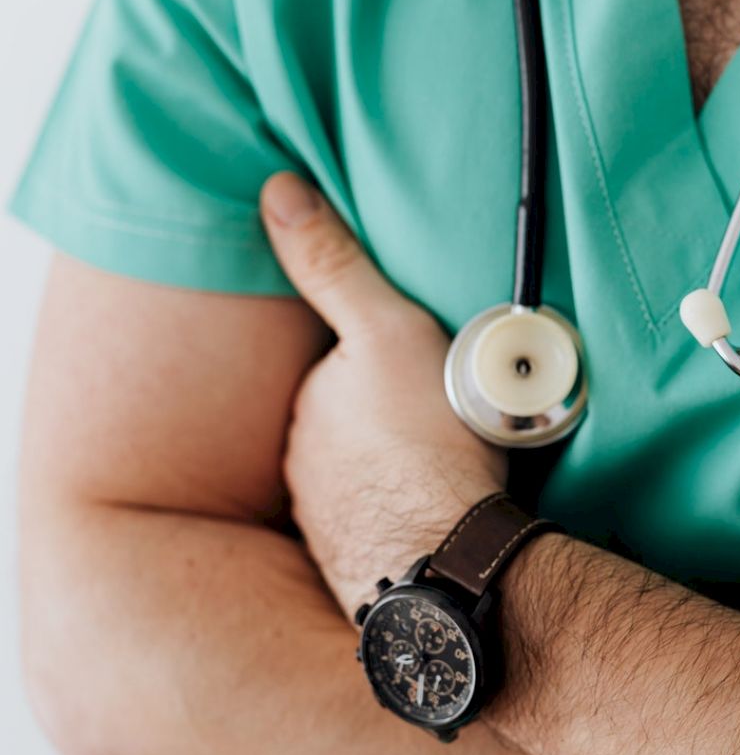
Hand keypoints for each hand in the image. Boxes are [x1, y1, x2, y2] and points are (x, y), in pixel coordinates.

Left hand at [261, 173, 504, 616]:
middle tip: (441, 421)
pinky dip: (399, 515)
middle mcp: (301, 464)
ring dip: (390, 470)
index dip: (380, 367)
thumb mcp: (387, 330)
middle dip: (381, 421)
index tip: (422, 376)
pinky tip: (433, 516)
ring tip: (444, 470)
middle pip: (344, 425)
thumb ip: (333, 264)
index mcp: (308, 405)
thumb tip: (276, 191)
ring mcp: (325, 518)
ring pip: (358, 477)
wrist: (447, 556)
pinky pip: (376, 524)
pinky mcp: (354, 563)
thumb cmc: (427, 440)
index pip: (335, 372)